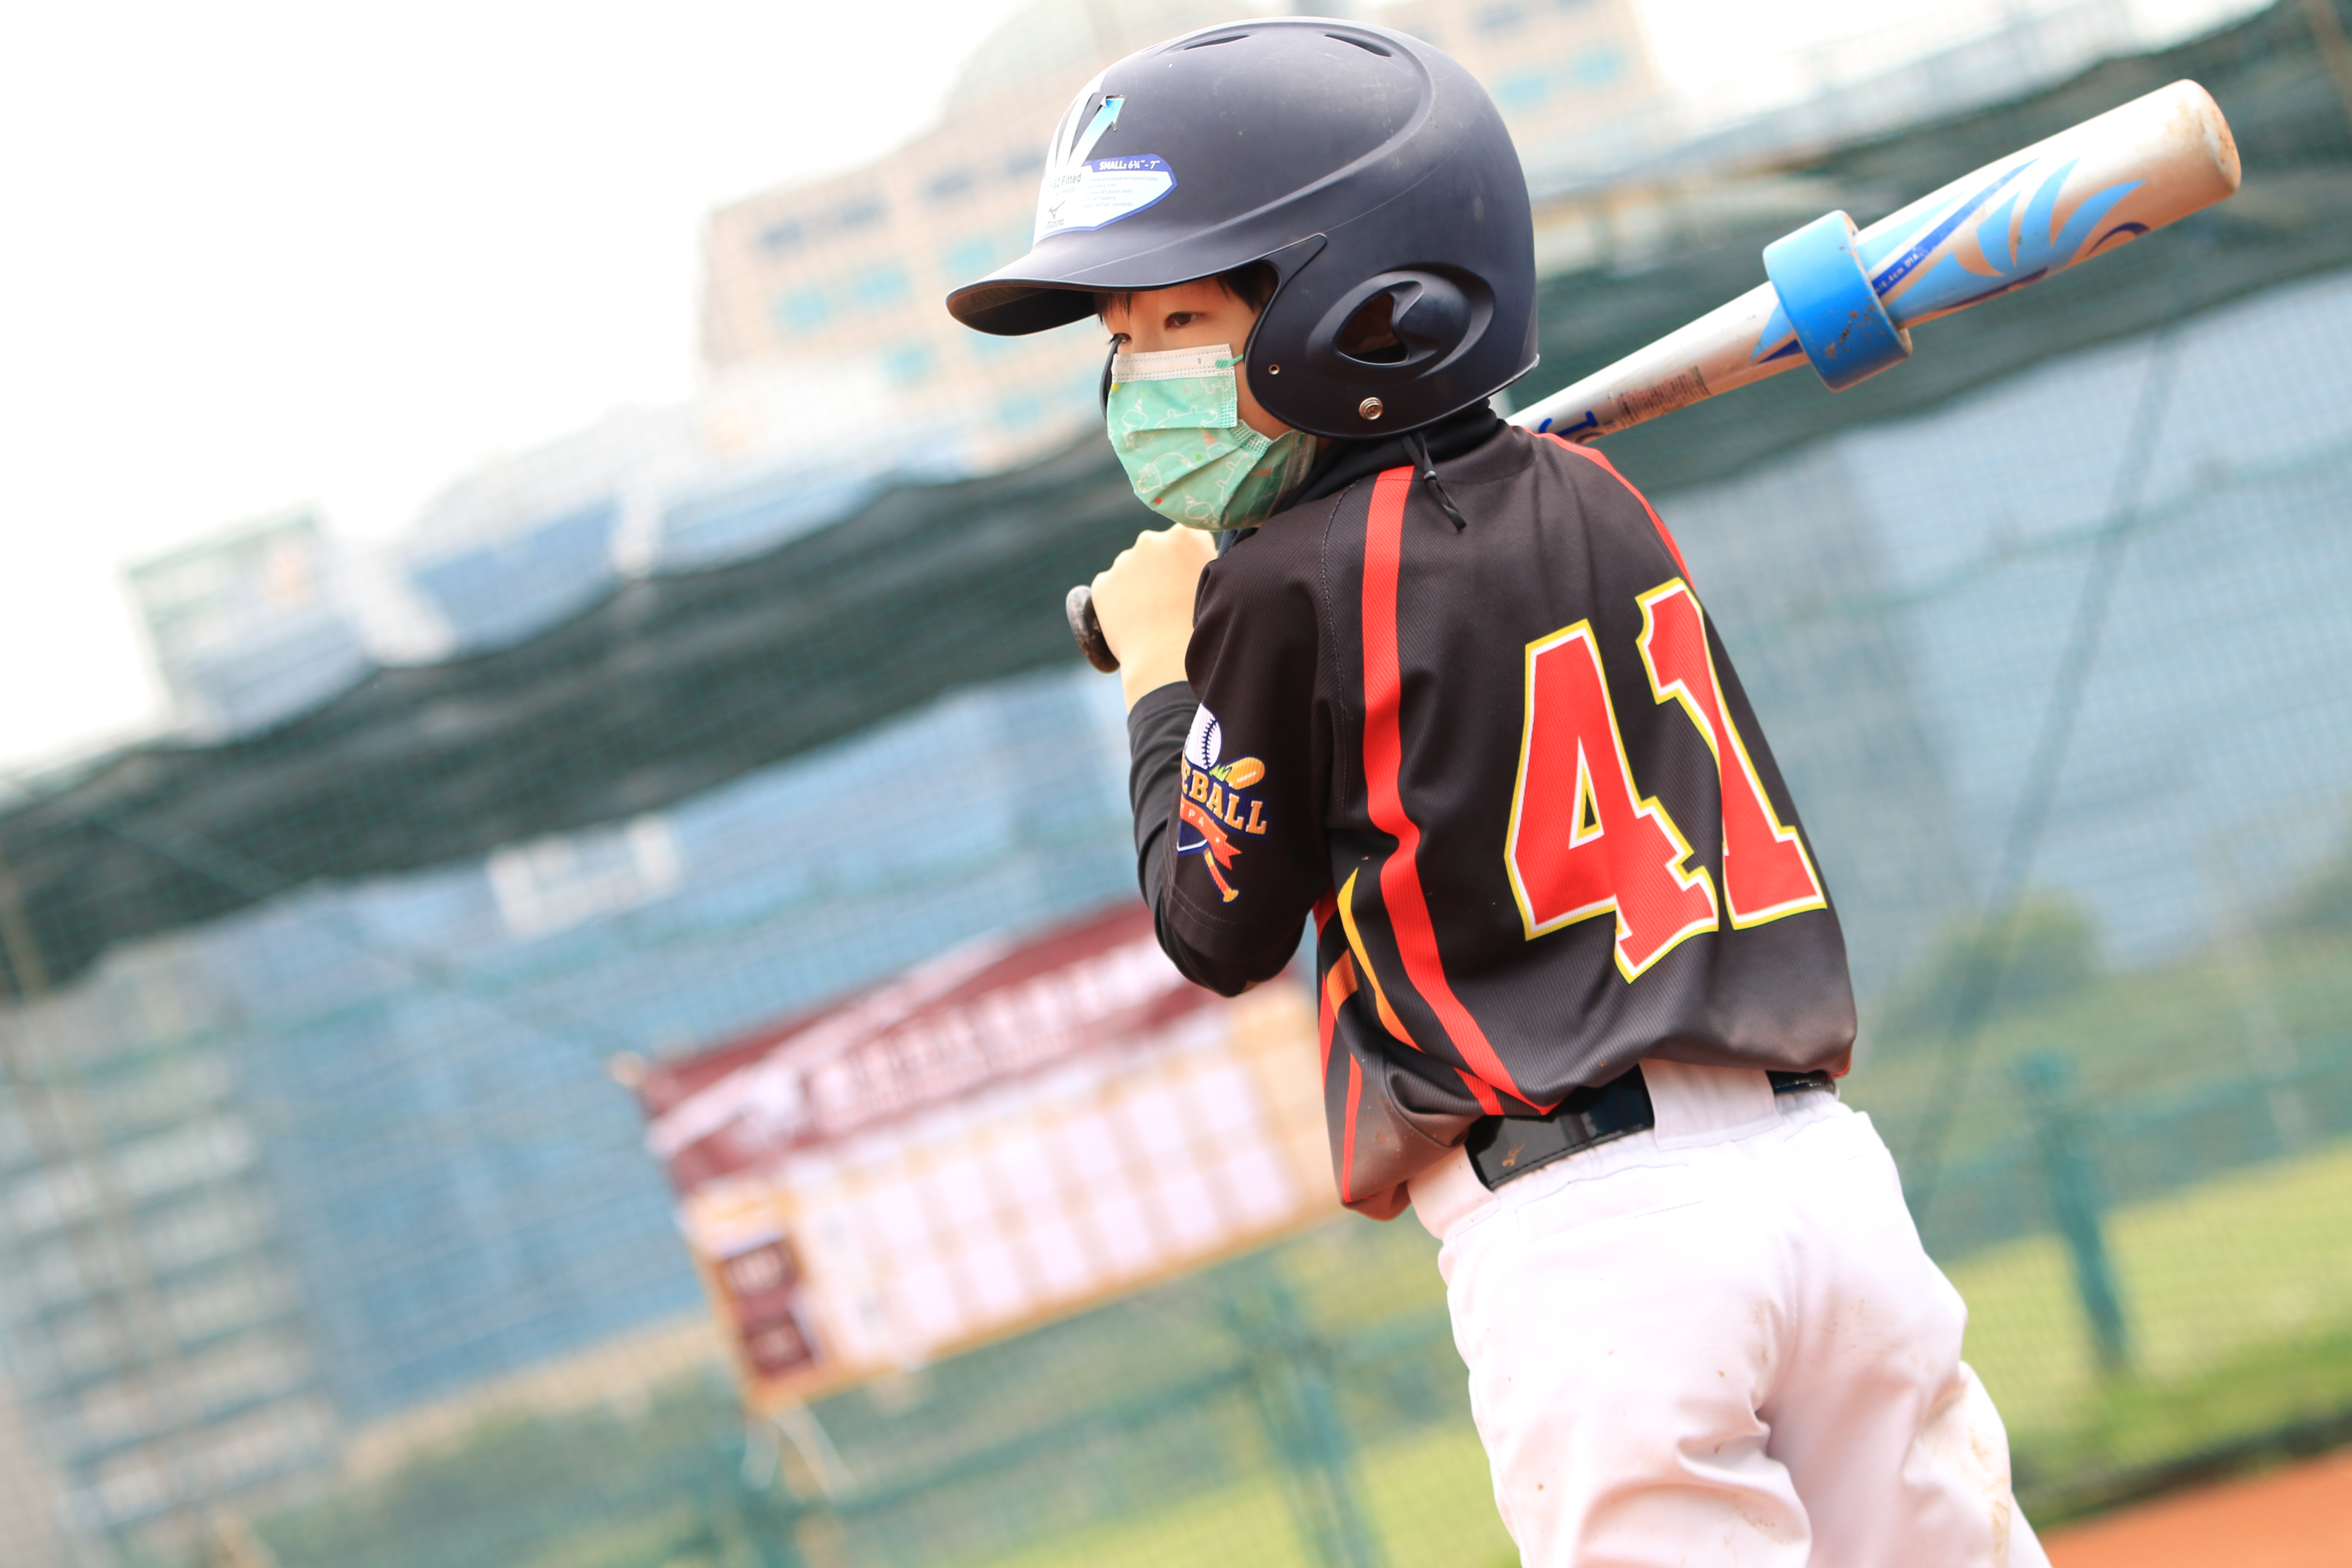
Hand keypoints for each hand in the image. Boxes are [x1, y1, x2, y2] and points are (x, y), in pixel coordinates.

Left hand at [1091, 526, 1215, 708]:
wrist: (1166, 659)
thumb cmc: (1201, 627)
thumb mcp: (1215, 586)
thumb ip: (1203, 564)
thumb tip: (1192, 565)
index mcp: (1185, 536)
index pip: (1187, 539)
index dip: (1190, 561)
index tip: (1191, 581)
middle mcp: (1152, 539)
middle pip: (1157, 551)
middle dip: (1161, 569)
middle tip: (1171, 601)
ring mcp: (1123, 560)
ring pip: (1131, 569)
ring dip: (1139, 584)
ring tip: (1153, 617)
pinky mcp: (1102, 583)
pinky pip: (1110, 589)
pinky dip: (1118, 601)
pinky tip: (1133, 621)